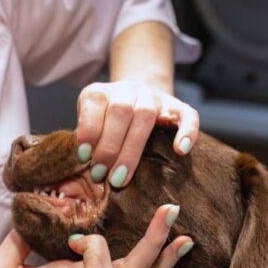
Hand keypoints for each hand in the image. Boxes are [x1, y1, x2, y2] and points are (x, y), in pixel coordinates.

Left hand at [76, 80, 199, 187]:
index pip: (96, 103)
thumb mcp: (88, 127)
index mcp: (101, 92)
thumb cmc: (104, 125)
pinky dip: (187, 131)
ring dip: (131, 149)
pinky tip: (181, 151)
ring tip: (120, 177)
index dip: (89, 130)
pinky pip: (188, 115)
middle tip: (101, 175)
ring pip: (146, 114)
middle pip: (120, 112)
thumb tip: (80, 175)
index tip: (85, 157)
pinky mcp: (177, 107)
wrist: (134, 101)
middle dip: (109, 147)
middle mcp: (128, 90)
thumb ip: (84, 142)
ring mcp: (154, 97)